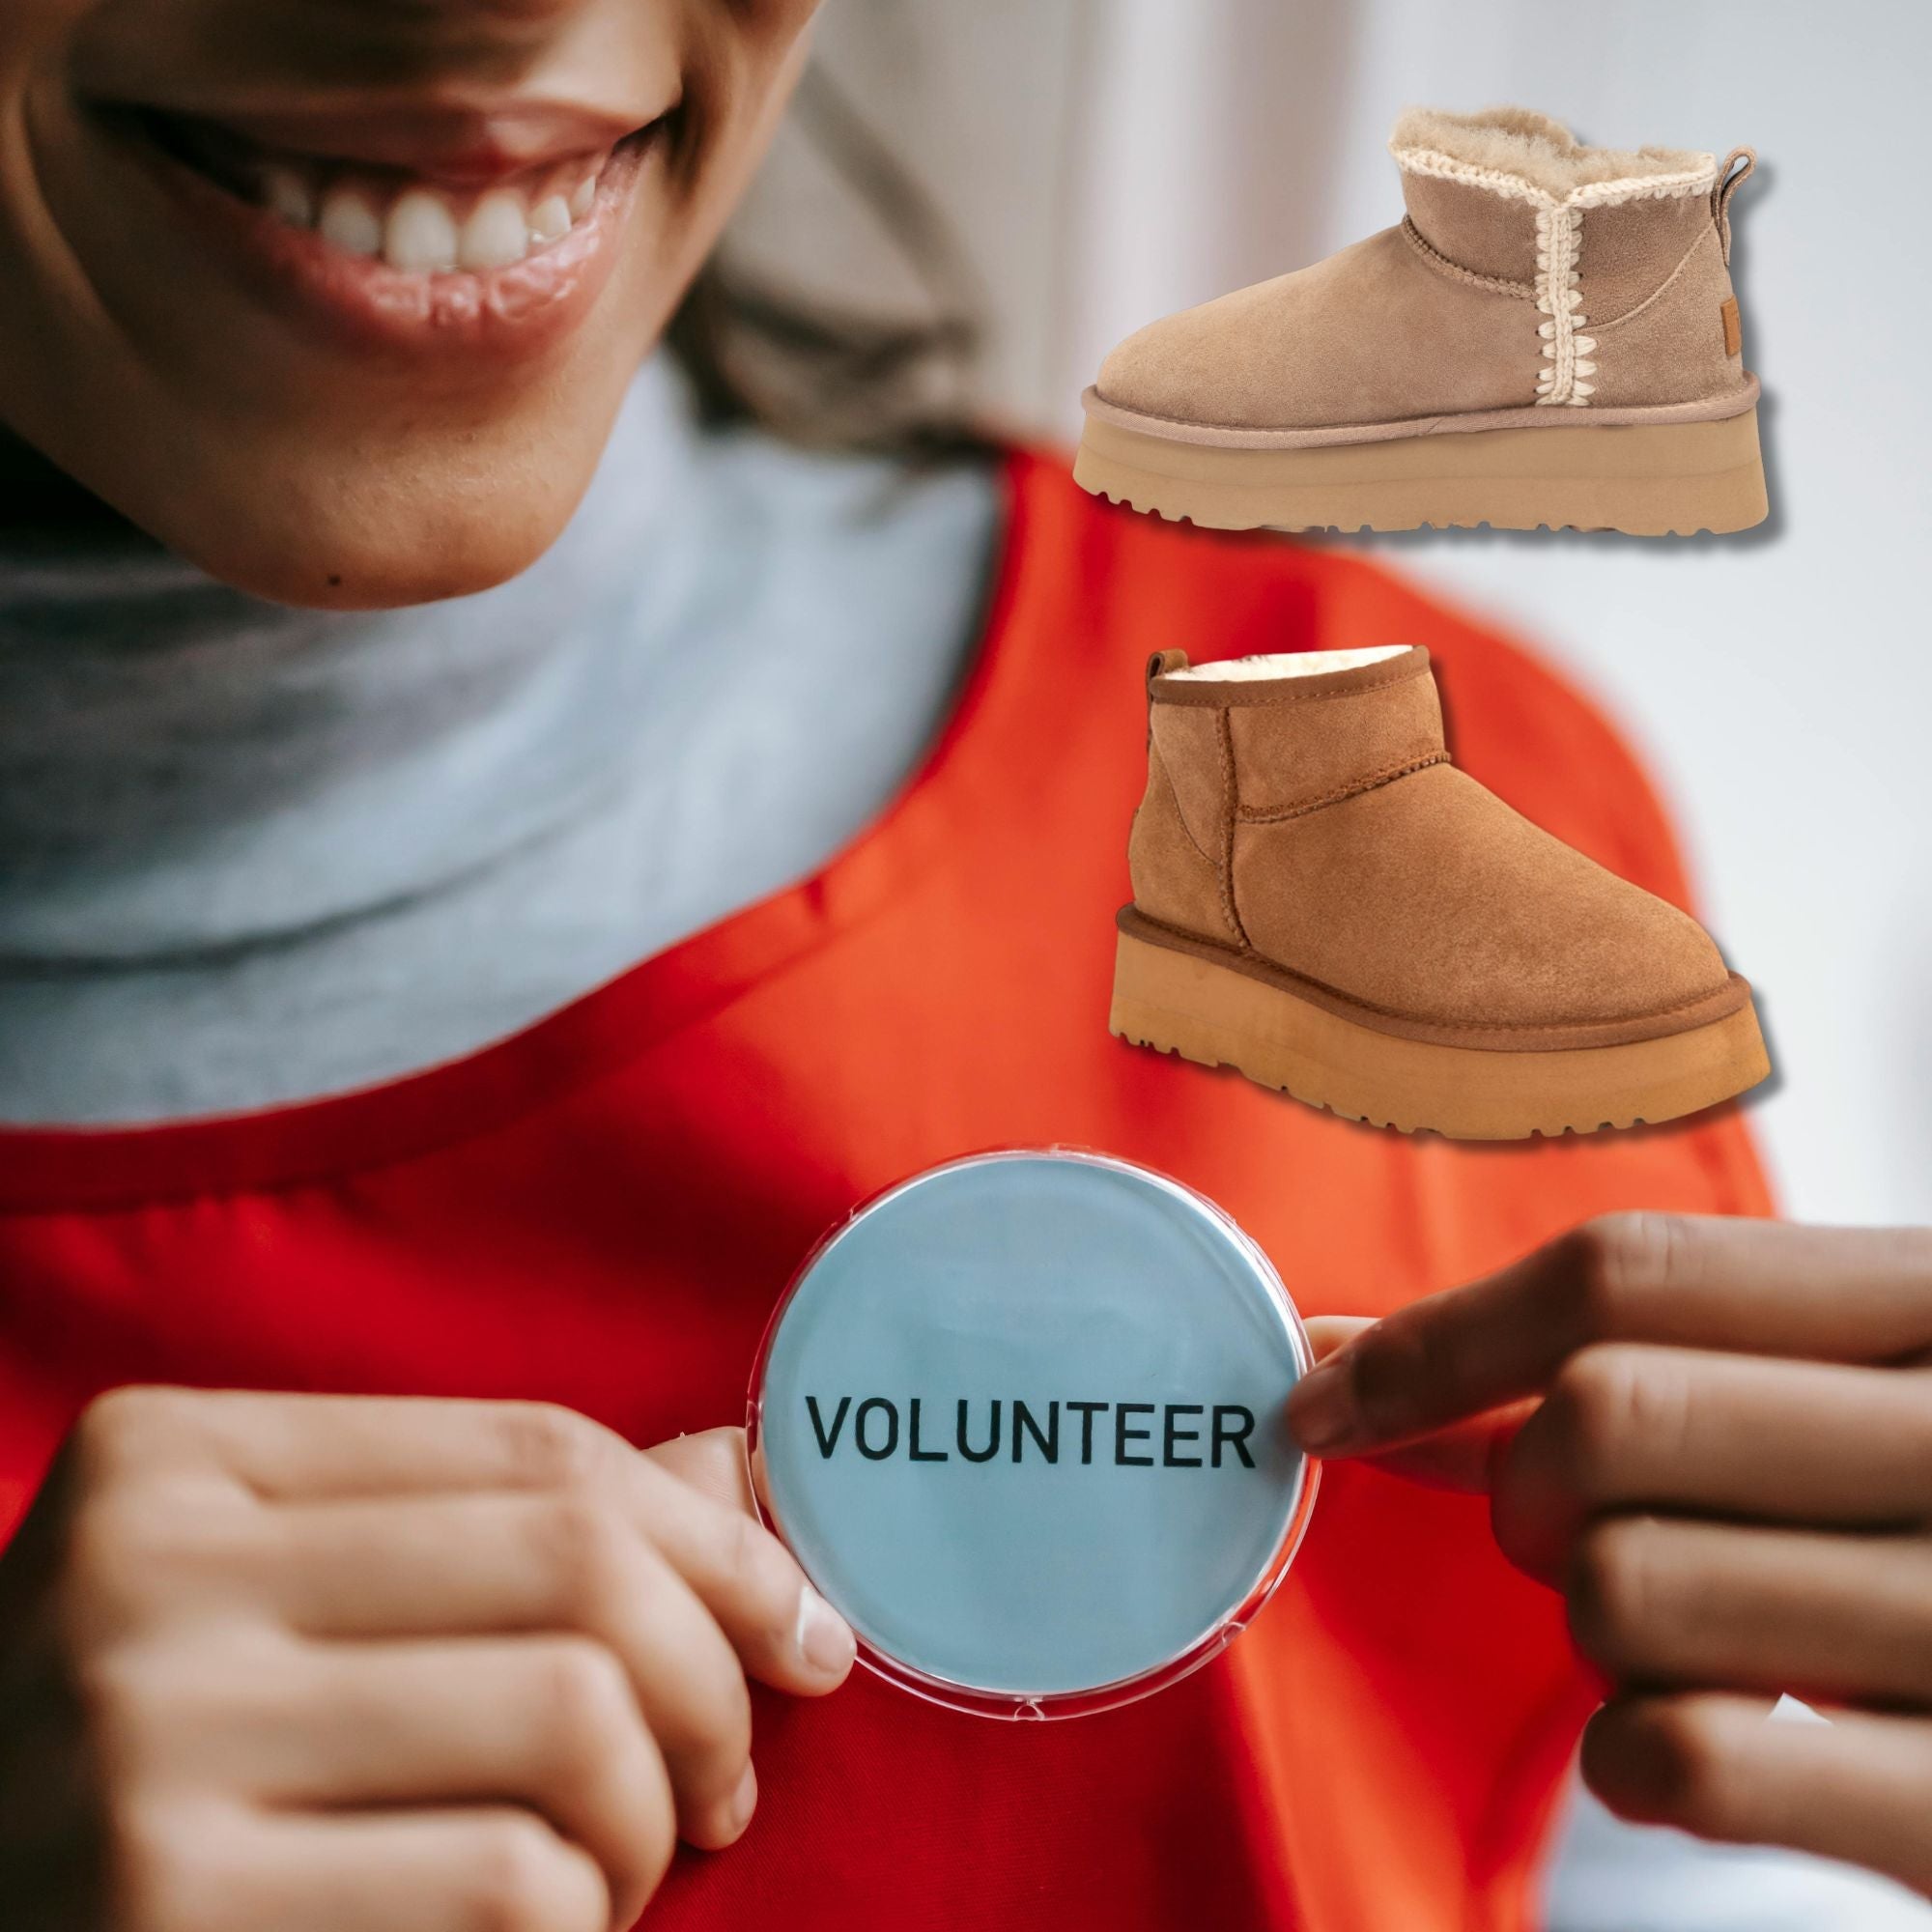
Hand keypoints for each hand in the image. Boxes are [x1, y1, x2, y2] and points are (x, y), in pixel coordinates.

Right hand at [0, 1391, 854, 1931]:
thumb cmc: (163, 1757)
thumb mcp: (284, 1601)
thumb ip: (496, 1531)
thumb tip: (741, 1473)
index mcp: (174, 1458)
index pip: (537, 1452)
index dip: (715, 1539)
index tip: (799, 1623)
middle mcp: (140, 1577)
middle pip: (578, 1570)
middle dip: (717, 1680)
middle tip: (732, 1770)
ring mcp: (138, 1751)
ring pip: (572, 1724)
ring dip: (657, 1815)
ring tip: (630, 1863)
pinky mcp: (165, 1918)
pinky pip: (508, 1887)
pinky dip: (581, 1920)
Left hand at [1287, 1214, 1931, 1895]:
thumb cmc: (1921, 1520)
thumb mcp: (1831, 1400)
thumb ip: (1633, 1364)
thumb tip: (1351, 1369)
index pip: (1627, 1270)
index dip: (1440, 1336)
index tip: (1327, 1398)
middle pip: (1602, 1418)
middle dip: (1525, 1490)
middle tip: (1571, 1534)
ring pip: (1619, 1586)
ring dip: (1595, 1627)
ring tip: (1687, 1637)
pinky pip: (1681, 1755)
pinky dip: (1633, 1756)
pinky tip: (1693, 1741)